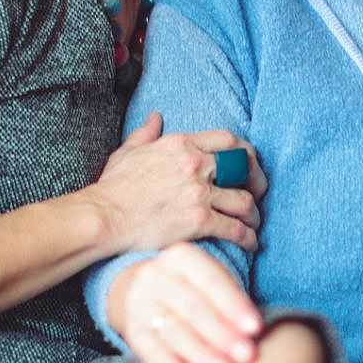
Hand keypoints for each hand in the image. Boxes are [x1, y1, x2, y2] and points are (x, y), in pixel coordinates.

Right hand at [85, 113, 268, 256]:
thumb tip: (156, 117)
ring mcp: (198, 193)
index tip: (249, 165)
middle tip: (259, 193)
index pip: (229, 140)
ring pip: (245, 201)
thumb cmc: (112, 188)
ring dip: (254, 214)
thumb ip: (147, 133)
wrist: (103, 217)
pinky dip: (248, 238)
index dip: (246, 153)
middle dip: (258, 181)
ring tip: (253, 224)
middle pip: (245, 166)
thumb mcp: (129, 151)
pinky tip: (250, 244)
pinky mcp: (198, 221)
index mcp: (181, 144)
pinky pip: (236, 228)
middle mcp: (195, 164)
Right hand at [110, 243, 262, 362]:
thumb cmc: (193, 290)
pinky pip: (151, 352)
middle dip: (222, 333)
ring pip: (173, 329)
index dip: (234, 305)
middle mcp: (157, 275)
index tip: (256, 328)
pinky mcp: (132, 330)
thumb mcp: (209, 282)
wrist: (144, 294)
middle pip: (192, 306)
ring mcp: (141, 302)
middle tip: (246, 355)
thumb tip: (255, 333)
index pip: (211, 280)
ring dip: (201, 353)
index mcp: (182, 256)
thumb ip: (232, 302)